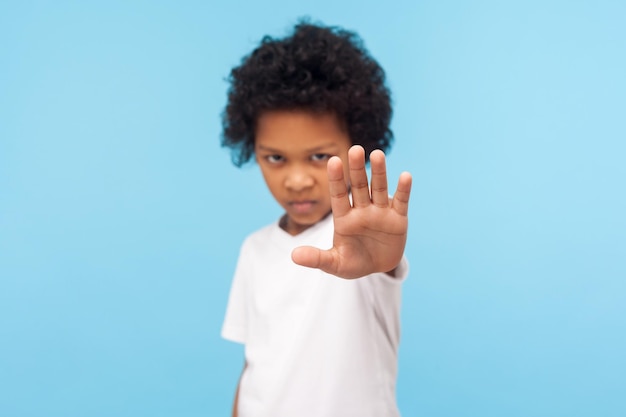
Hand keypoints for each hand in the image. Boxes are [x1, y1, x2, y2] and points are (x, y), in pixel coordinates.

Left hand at [291, 145, 411, 278]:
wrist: (378, 269)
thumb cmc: (353, 263)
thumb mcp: (334, 264)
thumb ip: (316, 258)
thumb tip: (293, 256)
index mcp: (344, 218)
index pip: (338, 195)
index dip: (336, 179)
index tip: (332, 160)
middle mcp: (361, 211)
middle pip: (358, 186)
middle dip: (356, 169)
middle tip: (355, 149)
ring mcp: (380, 212)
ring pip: (378, 189)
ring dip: (379, 172)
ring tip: (377, 154)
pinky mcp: (398, 219)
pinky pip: (400, 201)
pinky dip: (403, 190)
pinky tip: (405, 176)